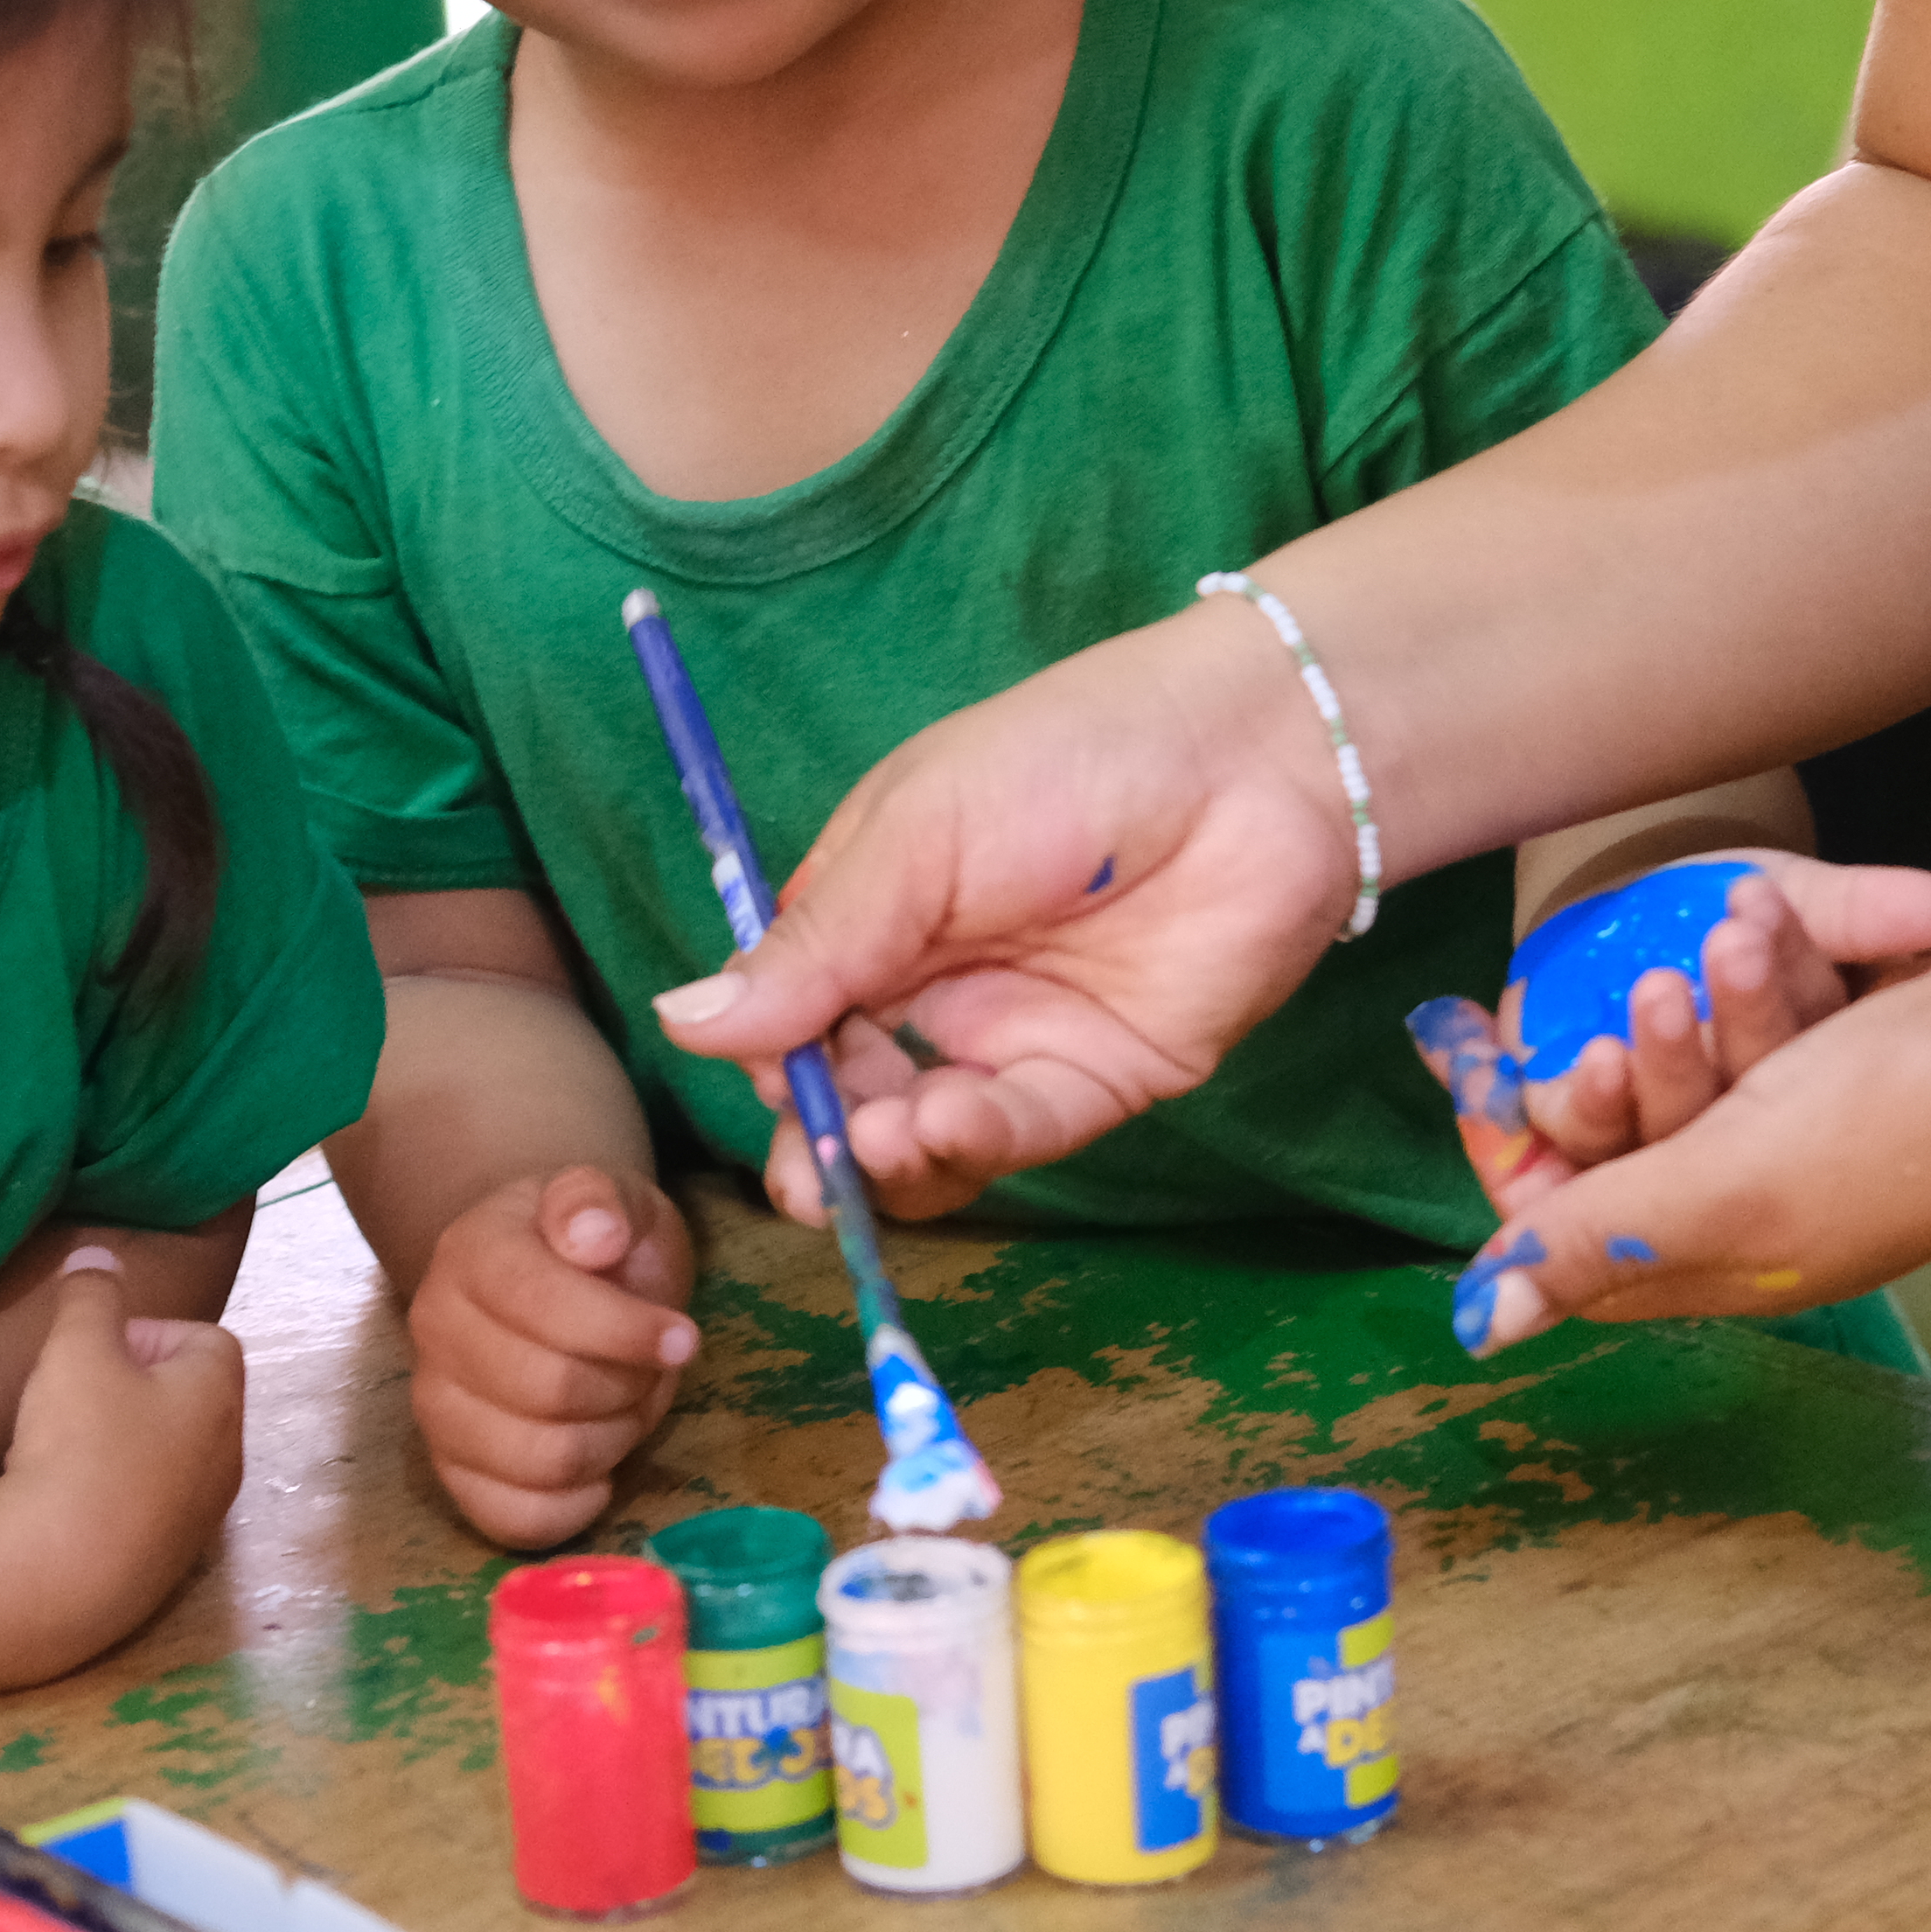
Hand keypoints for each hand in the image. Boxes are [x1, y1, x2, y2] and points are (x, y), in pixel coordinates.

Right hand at [0, 1250, 249, 1636]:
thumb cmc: (77, 1445)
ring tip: (62, 1452)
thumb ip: (89, 1295)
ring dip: (123, 1446)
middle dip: (133, 1389)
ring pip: (169, 1459)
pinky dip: (113, 1501)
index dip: (148, 1333)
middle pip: (189, 1399)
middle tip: (74, 1398)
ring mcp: (201, 1519)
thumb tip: (97, 1255)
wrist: (59, 1576)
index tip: (95, 1351)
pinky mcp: (168, 1568)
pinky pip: (147, 1513)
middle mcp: (227, 1456)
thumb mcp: (74, 1349)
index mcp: (219, 1395)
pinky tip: (63, 1507)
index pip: (206, 1339)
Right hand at [408, 1165, 699, 1548]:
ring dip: (609, 1442)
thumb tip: (594, 1236)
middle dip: (625, 1386)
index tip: (683, 1338)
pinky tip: (599, 1470)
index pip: (540, 1303)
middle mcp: (435, 1330)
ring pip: (537, 1460)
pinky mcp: (451, 1471)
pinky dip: (572, 1507)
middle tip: (649, 1369)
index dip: (623, 1330)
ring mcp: (436, 1407)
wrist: (546, 1277)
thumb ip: (599, 1201)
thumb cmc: (595, 1245)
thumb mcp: (612, 1198)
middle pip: (548, 1390)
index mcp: (472, 1253)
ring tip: (623, 1406)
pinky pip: (512, 1519)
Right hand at [655, 605, 1357, 1190]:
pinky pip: (1017, 1133)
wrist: (1248, 762)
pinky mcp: (1099, 1078)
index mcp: (876, 909)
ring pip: (924, 1134)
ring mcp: (1017, 1036)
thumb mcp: (914, 840)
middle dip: (818, 1139)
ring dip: (888, 1156)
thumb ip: (813, 945)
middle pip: (848, 1091)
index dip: (770, 1055)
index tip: (765, 1073)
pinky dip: (971, 1144)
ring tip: (881, 1141)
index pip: (791, 1010)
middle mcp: (934, 984)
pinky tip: (945, 1124)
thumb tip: (681, 1022)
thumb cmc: (1066, 760)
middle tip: (807, 1171)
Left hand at [1442, 900, 1930, 1352]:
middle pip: (1641, 1132)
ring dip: (1717, 993)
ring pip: (1712, 1056)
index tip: (1491, 1066)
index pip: (1577, 1232)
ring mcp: (1822, 1128)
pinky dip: (1776, 967)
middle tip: (1661, 988)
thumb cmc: (1907, 1118)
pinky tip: (1780, 919)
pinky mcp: (1865, 1052)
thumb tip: (1477, 1327)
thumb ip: (1597, 1241)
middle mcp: (1766, 1205)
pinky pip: (1781, 1010)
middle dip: (1643, 1052)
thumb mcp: (1726, 1185)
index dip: (1525, 1156)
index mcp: (1726, 1262)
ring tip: (1742, 938)